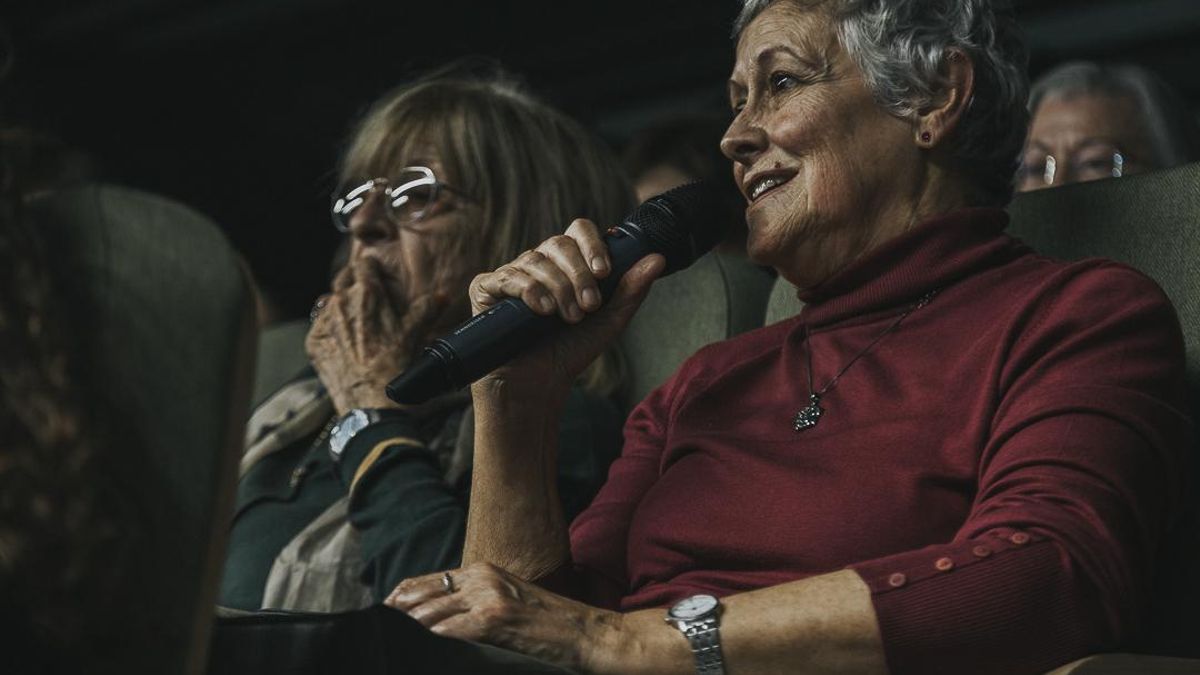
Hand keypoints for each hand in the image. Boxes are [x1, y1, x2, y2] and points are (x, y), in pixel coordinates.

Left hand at [306, 257, 450, 415]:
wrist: (373, 406)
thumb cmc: (396, 369)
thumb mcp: (416, 335)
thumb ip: (426, 309)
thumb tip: (441, 296)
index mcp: (367, 294)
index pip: (365, 264)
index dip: (372, 268)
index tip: (377, 274)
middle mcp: (341, 302)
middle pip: (343, 279)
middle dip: (355, 283)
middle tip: (368, 297)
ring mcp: (324, 323)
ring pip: (330, 302)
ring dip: (342, 306)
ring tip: (358, 323)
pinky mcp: (313, 343)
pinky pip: (320, 326)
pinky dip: (332, 329)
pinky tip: (345, 343)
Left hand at [386, 563, 625, 672]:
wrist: (587, 633)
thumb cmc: (549, 624)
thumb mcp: (507, 601)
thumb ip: (474, 603)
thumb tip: (438, 619)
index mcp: (483, 570)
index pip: (427, 581)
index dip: (400, 598)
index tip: (383, 613)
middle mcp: (482, 577)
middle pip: (422, 595)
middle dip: (397, 614)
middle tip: (376, 631)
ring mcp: (488, 597)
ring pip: (431, 613)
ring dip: (409, 629)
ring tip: (390, 643)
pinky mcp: (495, 619)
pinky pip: (452, 631)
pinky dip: (432, 641)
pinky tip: (419, 650)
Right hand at [467, 218, 665, 395]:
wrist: (536, 386)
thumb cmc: (570, 351)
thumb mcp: (608, 321)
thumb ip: (631, 290)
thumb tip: (658, 258)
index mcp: (567, 263)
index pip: (579, 231)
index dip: (592, 245)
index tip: (604, 272)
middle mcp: (539, 263)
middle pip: (559, 243)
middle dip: (578, 274)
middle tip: (588, 306)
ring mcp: (511, 273)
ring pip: (535, 260)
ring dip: (558, 289)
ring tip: (567, 318)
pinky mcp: (486, 288)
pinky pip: (507, 276)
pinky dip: (528, 290)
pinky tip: (541, 310)